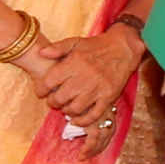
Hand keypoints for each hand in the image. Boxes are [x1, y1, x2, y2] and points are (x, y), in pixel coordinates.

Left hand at [29, 27, 144, 126]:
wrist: (123, 48)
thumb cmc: (97, 46)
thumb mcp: (75, 42)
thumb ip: (57, 48)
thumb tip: (41, 53)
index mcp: (74, 63)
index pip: (50, 81)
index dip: (41, 89)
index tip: (41, 92)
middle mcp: (85, 76)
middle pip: (60, 97)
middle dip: (53, 102)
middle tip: (53, 101)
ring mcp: (97, 88)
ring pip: (75, 108)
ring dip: (66, 111)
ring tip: (65, 107)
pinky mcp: (108, 97)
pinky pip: (93, 115)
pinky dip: (82, 121)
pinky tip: (77, 120)